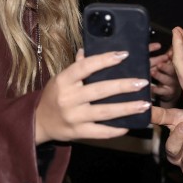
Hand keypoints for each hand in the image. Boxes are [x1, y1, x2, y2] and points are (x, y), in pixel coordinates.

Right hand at [35, 49, 150, 143]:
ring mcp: (74, 117)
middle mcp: (68, 98)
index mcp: (63, 81)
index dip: (104, 60)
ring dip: (127, 108)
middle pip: (100, 90)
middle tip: (143, 82)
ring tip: (145, 104)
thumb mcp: (61, 79)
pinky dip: (116, 129)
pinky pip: (101, 132)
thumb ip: (77, 66)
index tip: (123, 55)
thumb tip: (88, 49)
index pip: (85, 67)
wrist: (38, 122)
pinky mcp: (78, 133)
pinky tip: (130, 124)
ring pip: (104, 112)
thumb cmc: (54, 96)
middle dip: (123, 86)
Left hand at [149, 42, 181, 106]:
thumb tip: (172, 39)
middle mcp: (175, 75)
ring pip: (165, 80)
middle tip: (159, 63)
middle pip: (171, 70)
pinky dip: (154, 89)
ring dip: (159, 75)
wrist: (171, 92)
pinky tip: (149, 87)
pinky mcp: (167, 93)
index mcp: (176, 66)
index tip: (168, 52)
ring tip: (152, 72)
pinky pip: (160, 91)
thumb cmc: (169, 75)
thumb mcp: (170, 64)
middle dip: (165, 66)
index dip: (172, 54)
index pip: (175, 58)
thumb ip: (170, 54)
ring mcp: (171, 84)